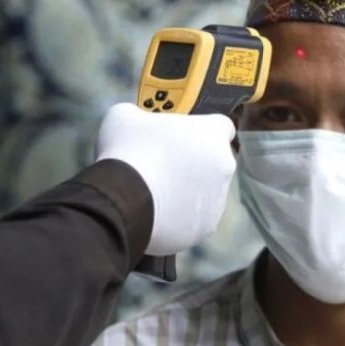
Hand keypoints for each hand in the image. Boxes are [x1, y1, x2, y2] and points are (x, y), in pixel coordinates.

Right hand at [95, 103, 236, 256]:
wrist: (121, 200)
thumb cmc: (129, 150)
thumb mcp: (124, 116)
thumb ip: (141, 115)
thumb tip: (136, 122)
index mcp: (213, 134)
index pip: (221, 126)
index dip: (202, 129)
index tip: (183, 134)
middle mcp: (223, 167)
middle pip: (214, 161)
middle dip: (194, 162)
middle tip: (165, 163)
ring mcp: (216, 201)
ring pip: (205, 193)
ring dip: (187, 191)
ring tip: (155, 191)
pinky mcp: (203, 230)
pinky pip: (192, 219)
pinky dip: (178, 217)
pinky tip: (154, 212)